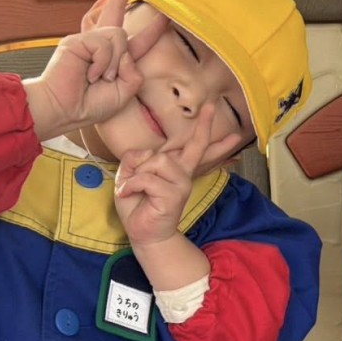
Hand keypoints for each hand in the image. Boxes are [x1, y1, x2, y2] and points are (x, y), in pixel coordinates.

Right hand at [25, 0, 167, 140]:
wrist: (65, 110)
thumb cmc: (90, 105)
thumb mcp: (124, 91)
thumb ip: (133, 71)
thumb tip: (126, 50)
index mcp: (114, 61)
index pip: (135, 42)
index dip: (151, 31)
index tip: (163, 17)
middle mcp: (101, 48)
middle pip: (114, 12)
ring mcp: (88, 41)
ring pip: (119, 35)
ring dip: (115, 62)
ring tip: (101, 78)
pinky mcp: (78, 39)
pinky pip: (106, 42)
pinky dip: (104, 61)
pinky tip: (92, 74)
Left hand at [113, 109, 241, 246]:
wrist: (143, 234)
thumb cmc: (137, 205)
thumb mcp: (128, 176)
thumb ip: (135, 160)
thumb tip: (148, 155)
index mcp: (174, 168)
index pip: (190, 145)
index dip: (202, 127)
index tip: (212, 108)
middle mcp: (182, 174)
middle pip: (195, 146)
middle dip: (204, 126)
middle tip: (213, 106)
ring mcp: (180, 184)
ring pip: (158, 160)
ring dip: (138, 172)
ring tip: (133, 185)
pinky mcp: (173, 196)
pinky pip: (147, 178)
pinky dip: (132, 185)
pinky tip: (128, 194)